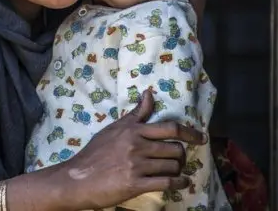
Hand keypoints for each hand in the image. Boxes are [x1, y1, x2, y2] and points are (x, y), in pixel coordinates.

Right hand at [57, 89, 206, 209]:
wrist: (76, 178)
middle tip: (179, 159)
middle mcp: (137, 145)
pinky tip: (181, 183)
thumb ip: (136, 114)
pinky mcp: (136, 184)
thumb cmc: (95, 153)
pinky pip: (166, 183)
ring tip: (175, 171)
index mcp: (133, 130)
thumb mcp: (114, 129)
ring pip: (172, 166)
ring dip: (178, 170)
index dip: (190, 133)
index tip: (201, 138)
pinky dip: (179, 183)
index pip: (169, 128)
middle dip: (181, 155)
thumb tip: (149, 93)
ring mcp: (137, 165)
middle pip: (174, 149)